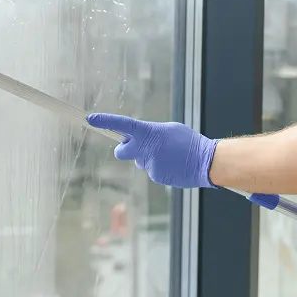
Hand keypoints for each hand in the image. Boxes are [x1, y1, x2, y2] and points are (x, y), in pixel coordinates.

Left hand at [87, 114, 218, 188]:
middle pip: (121, 151)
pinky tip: (173, 165)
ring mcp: (149, 165)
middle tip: (135, 147)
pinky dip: (160, 168)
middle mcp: (144, 149)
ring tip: (170, 156)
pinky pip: (153, 171)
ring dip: (151, 159)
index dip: (105, 121)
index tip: (90, 118)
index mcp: (148, 133)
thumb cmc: (188, 142)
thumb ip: (151, 134)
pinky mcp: (156, 177)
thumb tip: (142, 141)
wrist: (205, 161)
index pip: (123, 124)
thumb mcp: (169, 130)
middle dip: (125, 150)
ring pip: (141, 162)